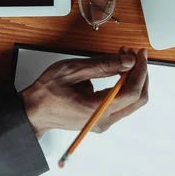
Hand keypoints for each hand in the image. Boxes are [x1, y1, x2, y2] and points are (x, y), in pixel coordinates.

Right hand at [20, 47, 148, 138]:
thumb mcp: (73, 70)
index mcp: (96, 109)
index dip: (140, 71)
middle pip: (138, 99)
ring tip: (124, 58)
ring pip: (132, 102)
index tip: (139, 54)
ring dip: (133, 78)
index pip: (132, 92)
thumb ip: (103, 65)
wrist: (34, 111)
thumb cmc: (47, 92)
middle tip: (133, 54)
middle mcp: (103, 120)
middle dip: (140, 73)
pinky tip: (118, 71)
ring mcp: (103, 122)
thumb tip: (128, 61)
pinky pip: (122, 103)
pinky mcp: (101, 119)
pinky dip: (125, 85)